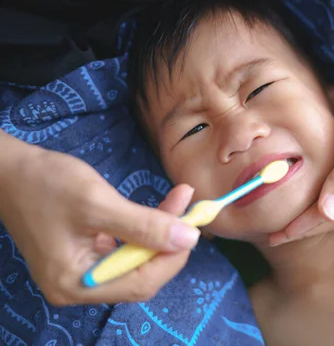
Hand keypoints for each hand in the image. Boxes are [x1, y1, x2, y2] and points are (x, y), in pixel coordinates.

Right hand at [0, 142, 199, 305]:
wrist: (9, 170)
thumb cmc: (46, 184)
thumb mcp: (98, 204)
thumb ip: (145, 225)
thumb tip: (190, 239)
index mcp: (75, 284)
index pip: (140, 283)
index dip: (172, 258)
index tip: (194, 227)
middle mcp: (79, 286)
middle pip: (140, 273)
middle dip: (169, 241)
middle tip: (189, 208)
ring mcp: (82, 271)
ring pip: (136, 258)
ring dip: (161, 231)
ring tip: (180, 200)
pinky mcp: (85, 253)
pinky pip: (125, 247)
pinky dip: (145, 228)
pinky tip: (161, 207)